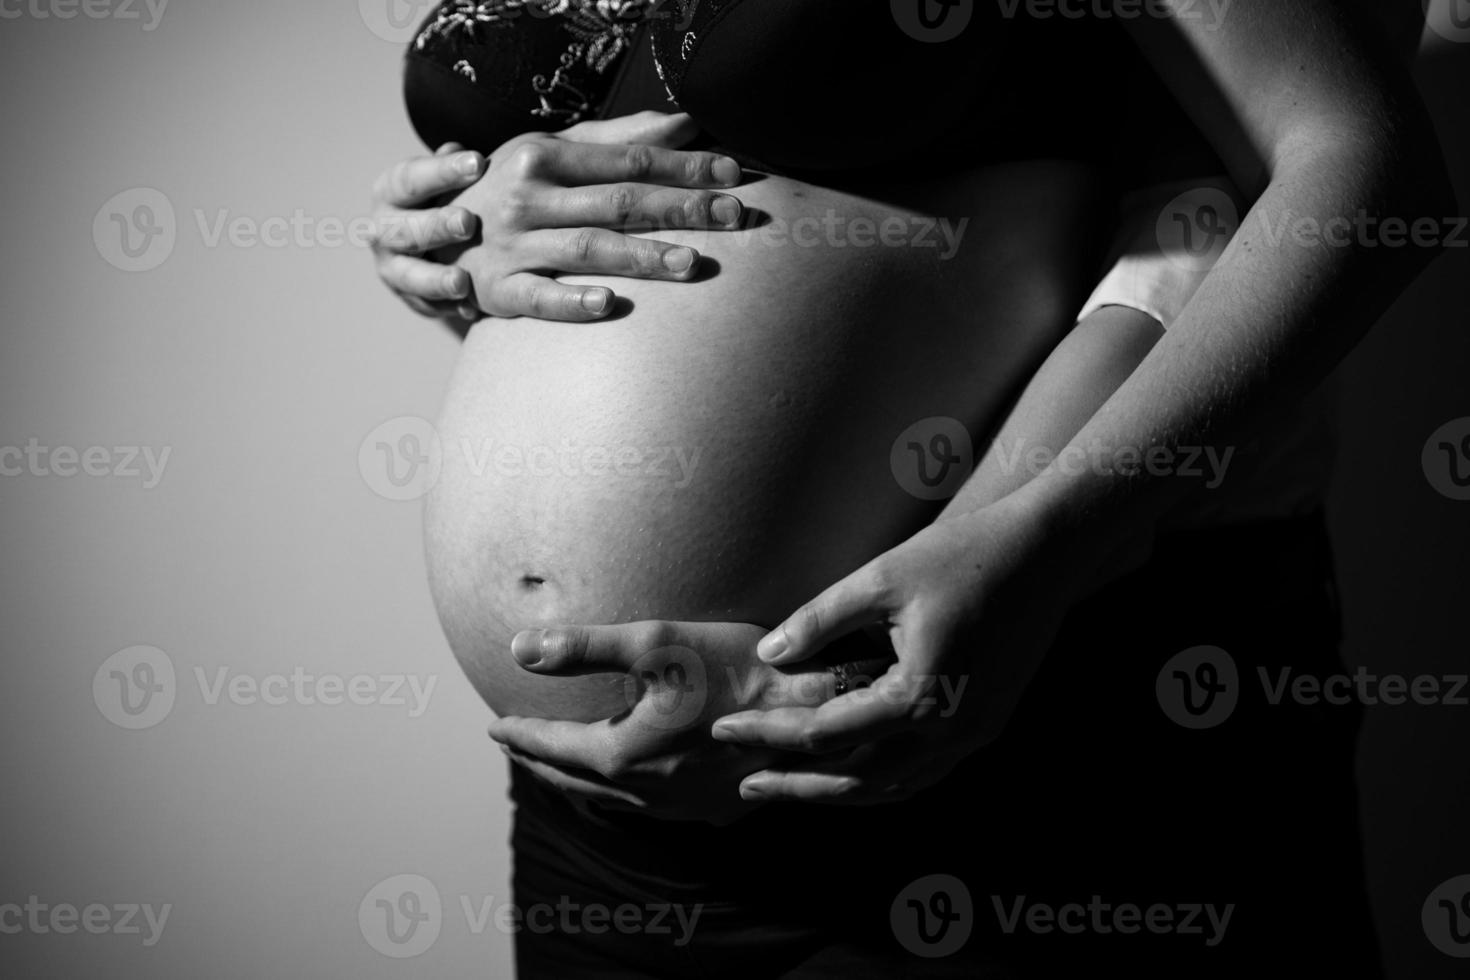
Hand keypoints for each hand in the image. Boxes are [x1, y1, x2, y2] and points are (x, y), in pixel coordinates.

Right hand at [369, 140, 485, 321]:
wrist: (429, 241)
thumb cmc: (446, 197)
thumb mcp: (446, 178)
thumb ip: (454, 167)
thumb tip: (459, 151)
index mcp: (390, 191)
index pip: (412, 178)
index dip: (443, 171)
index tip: (477, 162)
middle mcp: (383, 229)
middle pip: (405, 229)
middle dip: (436, 226)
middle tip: (468, 223)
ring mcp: (391, 267)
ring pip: (408, 275)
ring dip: (435, 279)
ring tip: (463, 282)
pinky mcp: (409, 297)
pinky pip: (426, 306)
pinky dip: (447, 309)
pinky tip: (471, 310)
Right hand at [441, 111, 744, 321]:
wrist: (432, 234)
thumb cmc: (510, 189)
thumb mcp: (552, 152)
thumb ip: (619, 138)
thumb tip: (685, 123)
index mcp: (544, 156)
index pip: (628, 160)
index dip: (683, 166)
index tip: (733, 174)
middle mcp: (527, 196)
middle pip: (618, 202)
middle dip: (680, 208)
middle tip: (734, 216)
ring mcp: (512, 245)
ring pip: (588, 248)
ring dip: (642, 256)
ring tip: (692, 262)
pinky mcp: (499, 290)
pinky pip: (539, 298)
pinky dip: (572, 301)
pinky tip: (609, 303)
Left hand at [486, 620, 887, 823]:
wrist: (813, 706)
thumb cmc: (737, 665)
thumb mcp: (656, 643)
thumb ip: (583, 647)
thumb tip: (518, 650)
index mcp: (627, 754)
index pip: (556, 748)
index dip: (522, 736)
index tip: (495, 729)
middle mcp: (651, 792)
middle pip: (578, 782)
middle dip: (544, 763)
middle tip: (518, 749)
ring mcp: (687, 807)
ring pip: (616, 801)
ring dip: (584, 783)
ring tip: (567, 766)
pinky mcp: (720, 808)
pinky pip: (657, 808)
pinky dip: (629, 794)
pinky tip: (638, 783)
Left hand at [710, 496, 1086, 804]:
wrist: (1047, 553)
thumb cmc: (962, 556)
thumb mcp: (880, 578)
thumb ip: (819, 621)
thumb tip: (766, 655)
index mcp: (918, 697)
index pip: (823, 731)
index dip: (767, 731)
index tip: (723, 728)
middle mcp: (949, 731)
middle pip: (857, 778)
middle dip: (796, 784)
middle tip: (745, 784)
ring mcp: (974, 736)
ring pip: (894, 787)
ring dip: (839, 791)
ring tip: (791, 787)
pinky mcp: (987, 726)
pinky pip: (925, 773)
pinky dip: (882, 781)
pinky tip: (853, 772)